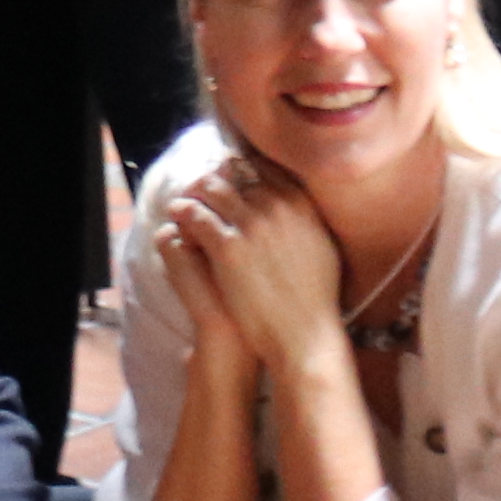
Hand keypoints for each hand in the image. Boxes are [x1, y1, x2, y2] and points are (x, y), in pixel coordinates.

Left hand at [151, 159, 356, 377]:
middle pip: (233, 174)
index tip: (229, 182)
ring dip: (194, 194)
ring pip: (210, 188)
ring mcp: (251, 223)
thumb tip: (296, 203)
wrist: (303, 332)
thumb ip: (307, 218)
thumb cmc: (315, 297)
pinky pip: (195, 216)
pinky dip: (184, 216)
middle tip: (199, 193)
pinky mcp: (227, 245)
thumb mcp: (322, 246)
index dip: (241, 173)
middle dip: (214, 181)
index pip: (263, 168)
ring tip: (183, 206)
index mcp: (300, 203)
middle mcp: (276, 205)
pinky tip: (178, 224)